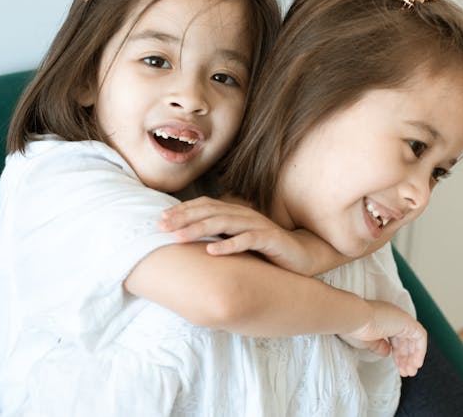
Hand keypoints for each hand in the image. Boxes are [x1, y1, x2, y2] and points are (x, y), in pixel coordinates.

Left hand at [159, 196, 317, 274]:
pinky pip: (248, 240)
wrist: (302, 256)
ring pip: (225, 223)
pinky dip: (229, 245)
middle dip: (184, 218)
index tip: (160, 219)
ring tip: (179, 237)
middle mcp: (245, 215)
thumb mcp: (238, 242)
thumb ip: (218, 237)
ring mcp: (258, 226)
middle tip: (161, 226)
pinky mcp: (271, 240)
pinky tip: (212, 251)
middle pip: (210, 211)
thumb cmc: (266, 251)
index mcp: (235, 213)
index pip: (205, 206)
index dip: (182, 210)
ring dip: (200, 228)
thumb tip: (187, 240)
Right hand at [338, 300, 426, 376]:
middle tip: (407, 372)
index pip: (395, 338)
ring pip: (414, 338)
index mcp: (382, 319)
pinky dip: (420, 350)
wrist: (354, 318)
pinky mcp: (406, 321)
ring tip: (410, 372)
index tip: (398, 367)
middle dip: (407, 358)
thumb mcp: (367, 342)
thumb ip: (379, 346)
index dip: (398, 354)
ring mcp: (400, 318)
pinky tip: (416, 363)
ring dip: (414, 356)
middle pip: (405, 339)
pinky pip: (420, 336)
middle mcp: (392, 316)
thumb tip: (387, 352)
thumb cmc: (355, 329)